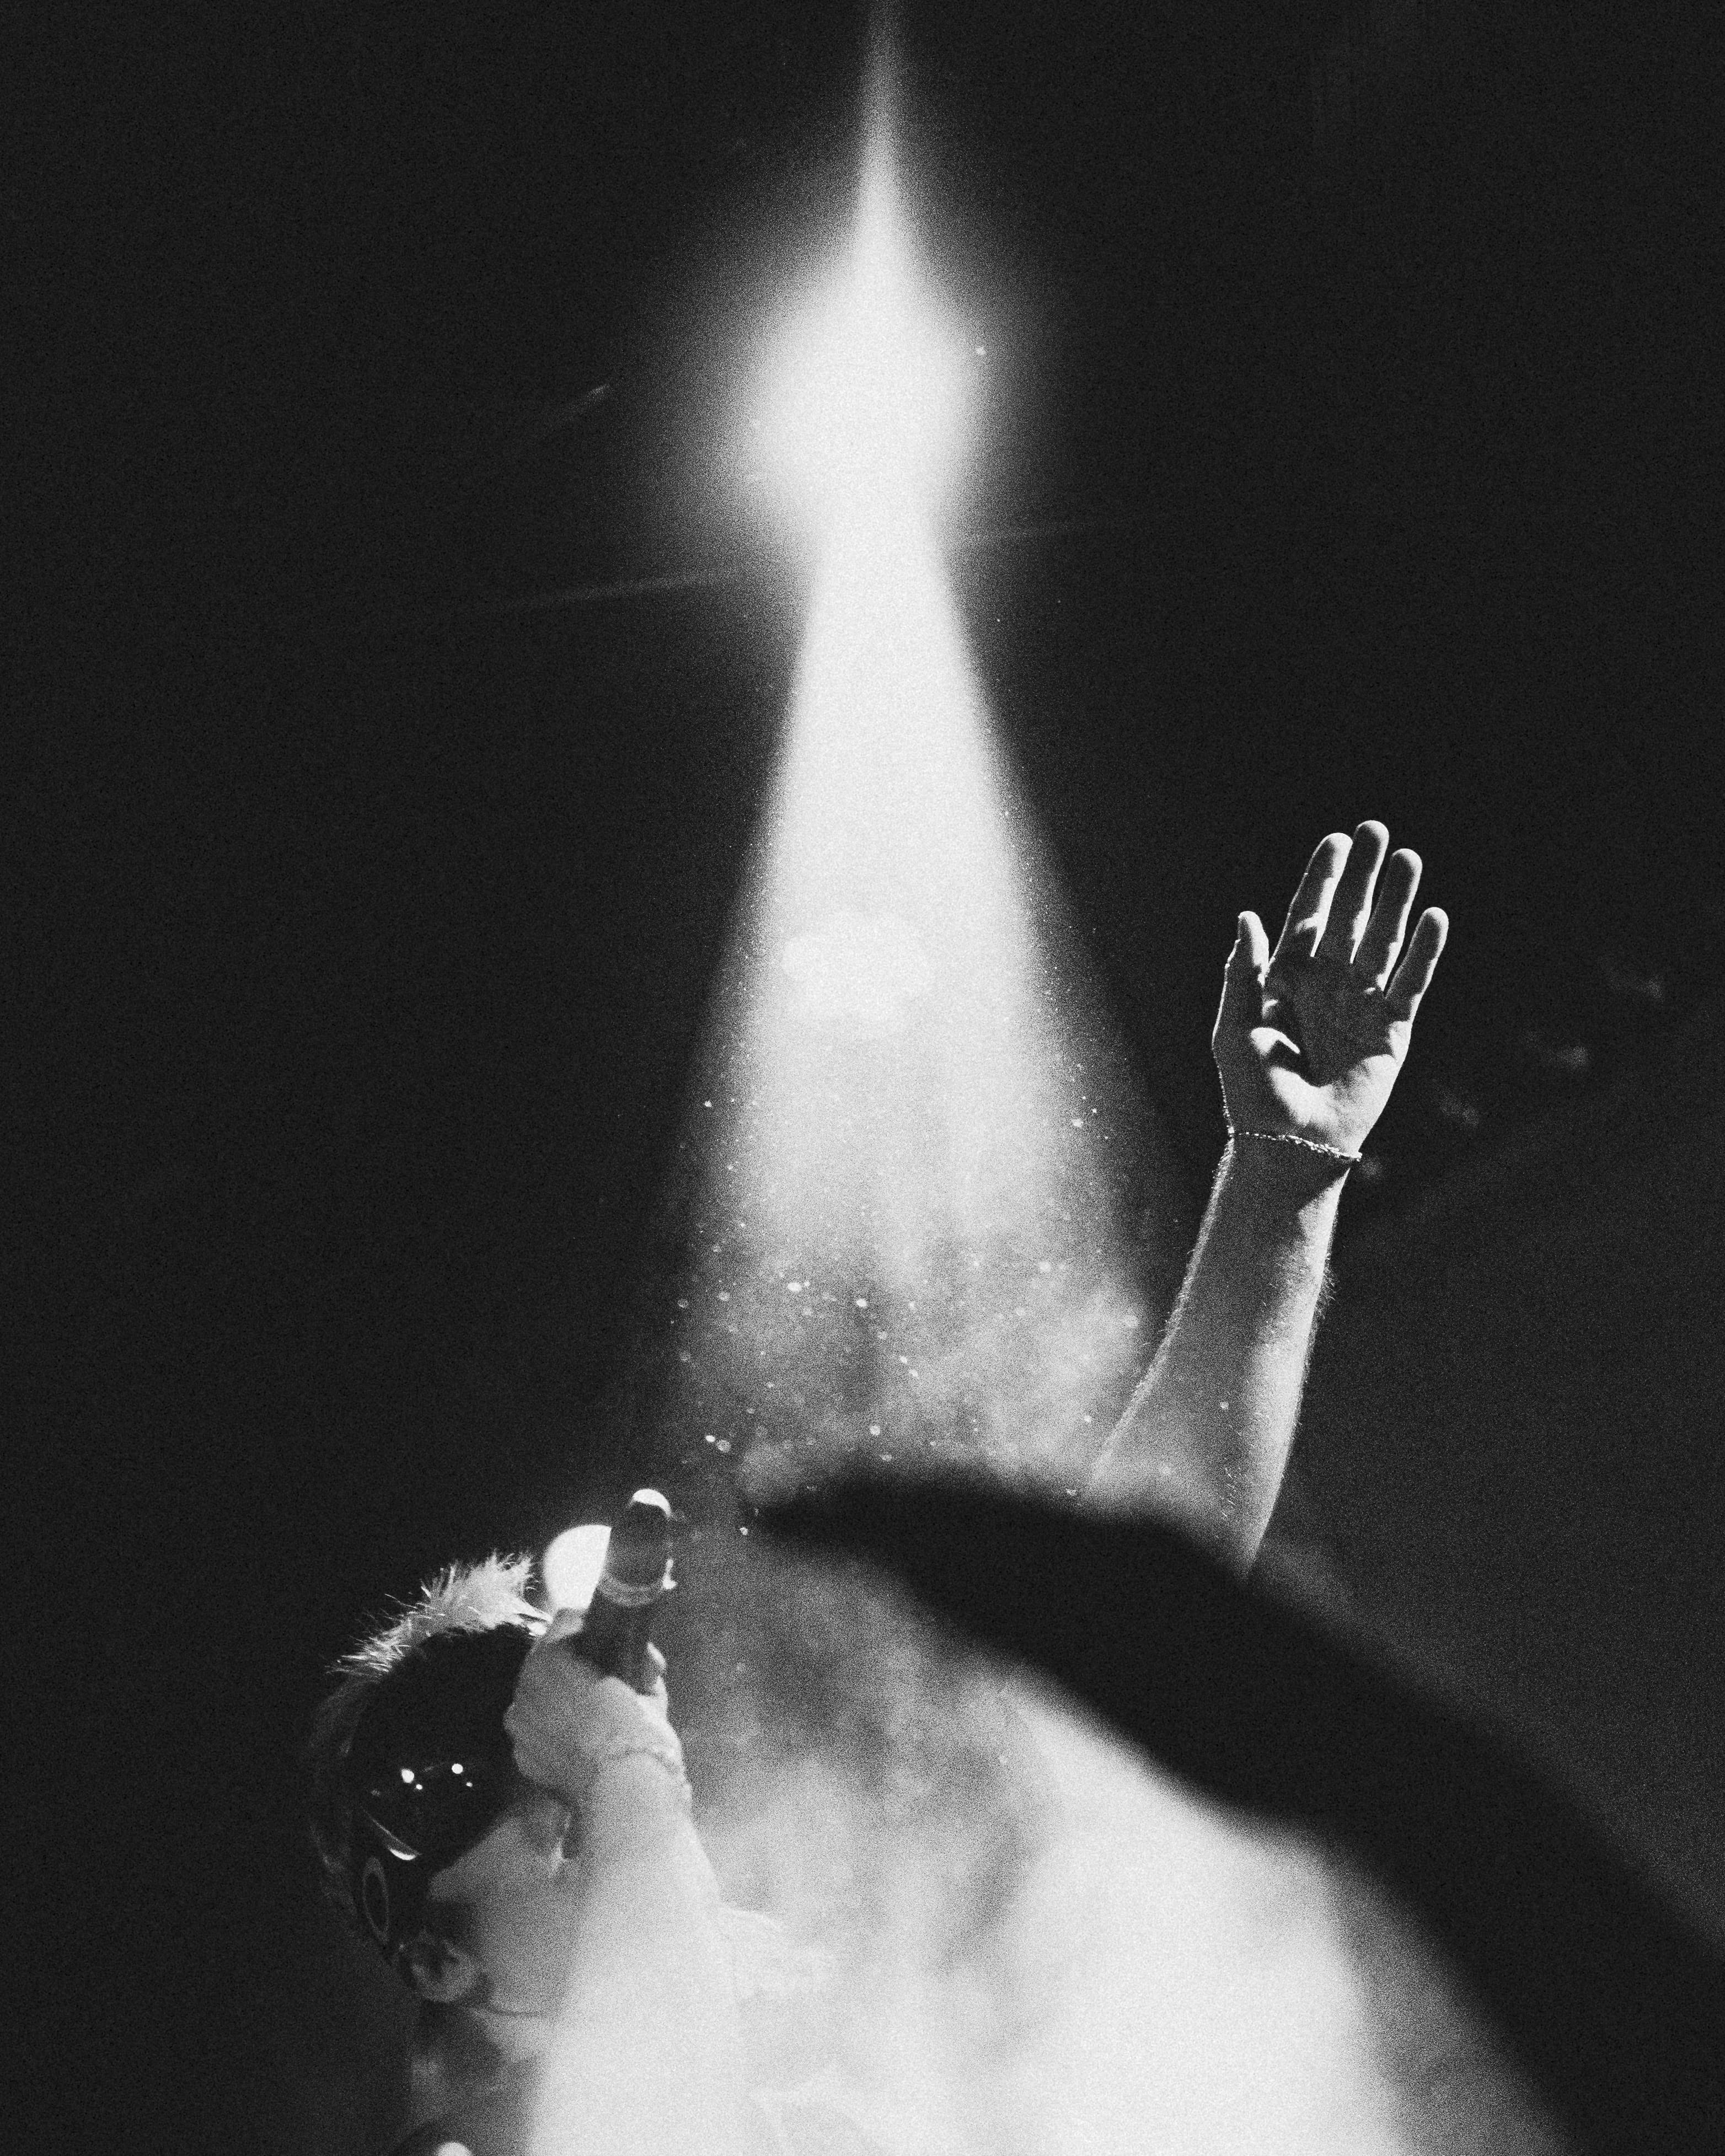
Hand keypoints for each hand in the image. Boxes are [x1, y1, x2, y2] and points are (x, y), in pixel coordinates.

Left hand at [504, 1609, 684, 1807]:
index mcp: (552, 1654)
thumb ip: (637, 1665)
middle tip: (604, 1677)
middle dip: (574, 1664)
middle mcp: (525, 1683)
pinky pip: (536, 1734)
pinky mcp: (521, 1756)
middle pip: (548, 1659)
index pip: (568, 1620)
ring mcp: (519, 1723)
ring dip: (560, 1698)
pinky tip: (577, 1744)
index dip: (595, 1626)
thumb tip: (643, 1665)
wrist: (622, 1787)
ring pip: (538, 1697)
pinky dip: (553, 1734)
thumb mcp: (648, 1685)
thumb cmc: (636, 1727)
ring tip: (590, 1714)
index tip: (614, 1636)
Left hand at [1214, 821, 1447, 1159]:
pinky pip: (1410, 983)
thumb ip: (1241, 972)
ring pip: (1382, 942)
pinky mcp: (1391, 1031)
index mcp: (1285, 981)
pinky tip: (1433, 916)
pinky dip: (1423, 951)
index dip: (1321, 881)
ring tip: (1409, 859)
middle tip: (1376, 831)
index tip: (1336, 841)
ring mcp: (1361, 1005)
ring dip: (1396, 902)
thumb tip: (1248, 916)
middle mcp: (1326, 986)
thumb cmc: (1252, 1093)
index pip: (1307, 918)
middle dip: (1362, 876)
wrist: (1290, 1145)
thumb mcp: (1233, 1028)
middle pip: (1349, 919)